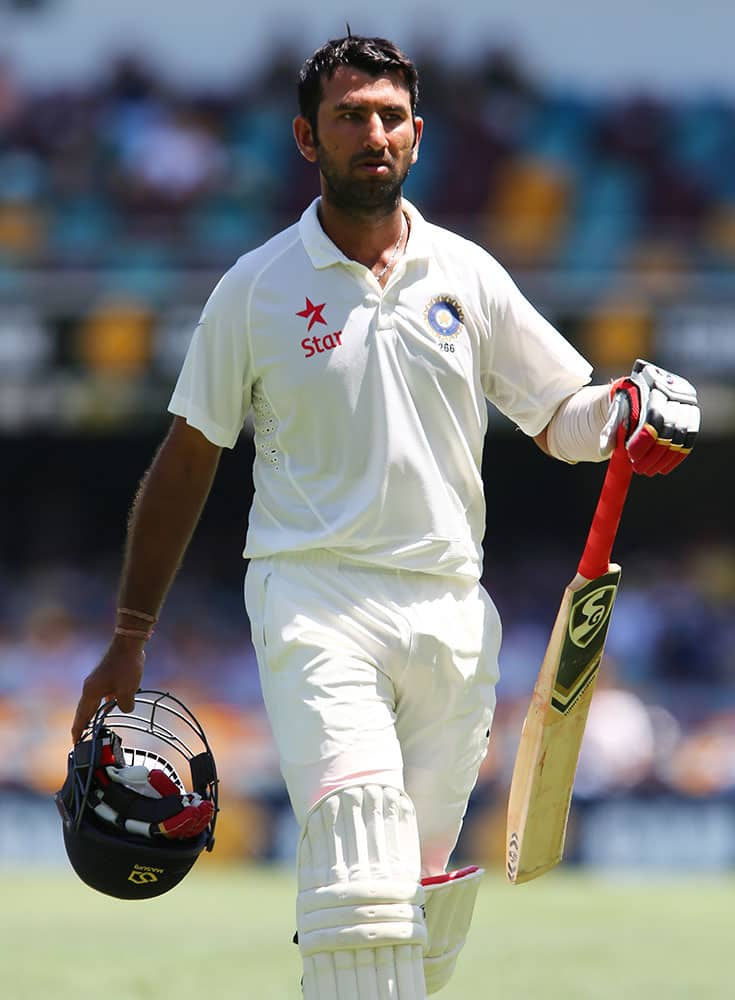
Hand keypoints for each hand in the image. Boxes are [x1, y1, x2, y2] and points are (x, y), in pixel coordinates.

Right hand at [71, 637, 144, 743]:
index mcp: (91, 692)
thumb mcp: (127, 690)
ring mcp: (96, 681)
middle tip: (80, 738)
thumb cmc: (126, 667)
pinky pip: (101, 695)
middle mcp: (90, 687)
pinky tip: (109, 708)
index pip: (82, 716)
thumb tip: (125, 708)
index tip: (74, 742)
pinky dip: (102, 704)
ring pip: (93, 702)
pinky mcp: (104, 677)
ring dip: (93, 714)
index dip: (79, 729)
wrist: (128, 644)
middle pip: (84, 710)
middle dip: (82, 724)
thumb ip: (125, 705)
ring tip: (93, 726)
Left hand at [599, 359, 699, 474]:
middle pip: (670, 428)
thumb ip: (610, 427)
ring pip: (680, 436)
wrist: (640, 391)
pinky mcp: (692, 414)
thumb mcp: (615, 410)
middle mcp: (674, 390)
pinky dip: (675, 457)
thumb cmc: (625, 402)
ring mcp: (686, 401)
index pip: (654, 415)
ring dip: (664, 458)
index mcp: (652, 384)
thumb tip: (604, 449)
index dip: (644, 439)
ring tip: (647, 470)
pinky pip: (688, 439)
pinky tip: (663, 468)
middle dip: (654, 453)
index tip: (631, 455)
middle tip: (638, 469)